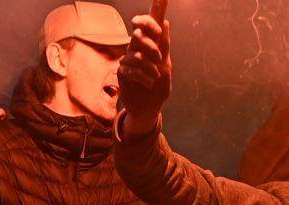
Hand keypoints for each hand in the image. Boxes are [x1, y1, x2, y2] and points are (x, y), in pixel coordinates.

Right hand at [118, 13, 171, 134]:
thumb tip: (165, 23)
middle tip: (159, 57)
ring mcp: (127, 60)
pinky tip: (149, 83)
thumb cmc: (158, 86)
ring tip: (155, 77)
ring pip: (135, 54)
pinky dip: (143, 76)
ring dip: (149, 66)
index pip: (148, 25)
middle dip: (151, 45)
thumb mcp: (166, 66)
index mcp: (149, 45)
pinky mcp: (122, 73)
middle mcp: (136, 49)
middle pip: (138, 35)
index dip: (151, 13)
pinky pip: (130, 69)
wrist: (149, 107)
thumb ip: (165, 46)